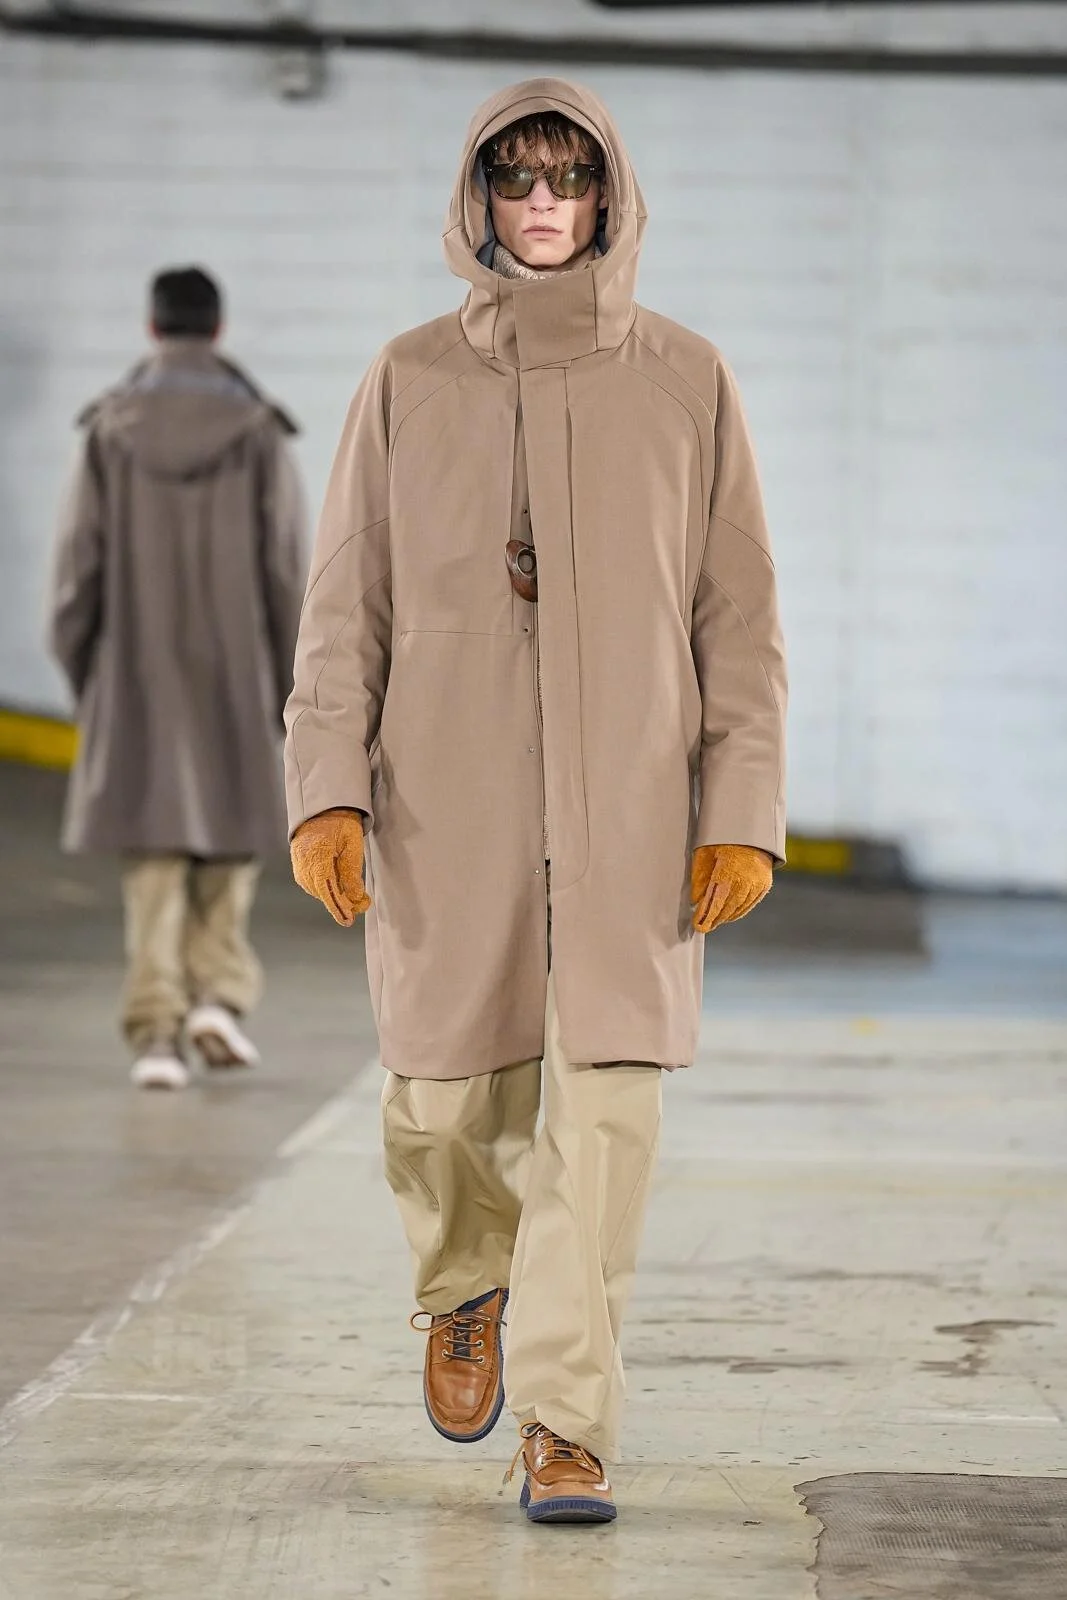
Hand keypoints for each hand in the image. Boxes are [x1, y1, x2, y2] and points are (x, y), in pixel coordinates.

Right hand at [290, 808, 371, 926]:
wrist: (322, 810)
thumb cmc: (341, 823)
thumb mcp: (353, 843)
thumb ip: (352, 870)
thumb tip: (354, 897)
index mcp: (317, 851)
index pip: (325, 885)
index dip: (337, 906)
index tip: (347, 920)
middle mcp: (303, 861)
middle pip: (322, 892)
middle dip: (343, 902)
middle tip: (364, 904)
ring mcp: (298, 865)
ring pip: (318, 891)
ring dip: (337, 897)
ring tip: (358, 896)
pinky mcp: (299, 868)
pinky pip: (314, 885)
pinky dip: (329, 890)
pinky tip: (342, 887)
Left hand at [691, 843, 773, 933]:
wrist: (751, 830)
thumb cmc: (723, 839)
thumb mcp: (705, 853)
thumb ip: (700, 878)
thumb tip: (695, 900)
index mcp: (728, 871)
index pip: (715, 901)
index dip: (706, 916)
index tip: (697, 926)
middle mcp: (745, 881)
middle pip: (727, 908)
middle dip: (714, 919)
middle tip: (704, 926)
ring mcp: (757, 884)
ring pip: (739, 908)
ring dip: (725, 917)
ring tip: (714, 921)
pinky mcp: (764, 885)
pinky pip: (749, 904)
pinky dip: (738, 912)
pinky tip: (729, 914)